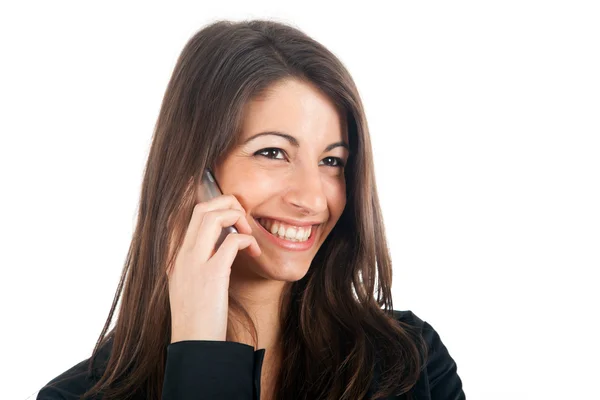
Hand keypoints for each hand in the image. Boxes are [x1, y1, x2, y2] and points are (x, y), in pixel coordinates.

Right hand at [167, 194, 260, 342]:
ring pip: (213, 216)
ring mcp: (195, 263)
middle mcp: (182, 255)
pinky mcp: (212, 274)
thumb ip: (197, 264)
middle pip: (202, 207)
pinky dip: (246, 240)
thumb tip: (220, 248)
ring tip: (249, 233)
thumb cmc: (196, 319)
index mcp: (176, 256)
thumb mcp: (188, 286)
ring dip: (237, 217)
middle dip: (227, 203)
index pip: (189, 215)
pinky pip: (232, 241)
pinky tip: (253, 253)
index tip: (232, 217)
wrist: (194, 345)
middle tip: (244, 219)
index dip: (214, 206)